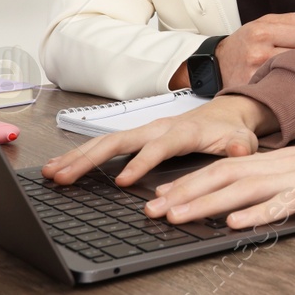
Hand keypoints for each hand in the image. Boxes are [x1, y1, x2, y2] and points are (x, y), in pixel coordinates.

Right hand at [41, 94, 274, 185]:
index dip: (141, 163)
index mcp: (182, 131)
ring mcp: (143, 131)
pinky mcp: (135, 137)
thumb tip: (240, 149)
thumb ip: (241, 146)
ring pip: (104, 141)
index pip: (158, 147)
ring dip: (77, 157)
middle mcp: (157, 127)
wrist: (226, 113)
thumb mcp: (243, 139)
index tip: (122, 182)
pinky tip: (60, 168)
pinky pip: (104, 145)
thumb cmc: (231, 130)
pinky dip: (80, 155)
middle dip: (90, 159)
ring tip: (51, 173)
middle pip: (119, 141)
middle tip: (65, 177)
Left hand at [144, 127, 294, 228]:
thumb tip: (255, 203)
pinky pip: (287, 202)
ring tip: (177, 215)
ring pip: (248, 188)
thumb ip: (287, 186)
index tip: (160, 197)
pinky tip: (236, 224)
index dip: (191, 182)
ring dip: (209, 203)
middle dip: (186, 193)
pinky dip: (259, 213)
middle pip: (227, 176)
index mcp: (283, 160)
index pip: (228, 168)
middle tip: (151, 210)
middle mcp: (288, 164)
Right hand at [215, 13, 294, 88]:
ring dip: (287, 69)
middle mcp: (258, 53)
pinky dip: (280, 82)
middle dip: (292, 54)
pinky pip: (281, 85)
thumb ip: (290, 20)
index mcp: (260, 33)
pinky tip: (271, 79)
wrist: (217, 64)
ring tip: (275, 66)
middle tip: (277, 55)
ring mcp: (256, 74)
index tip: (284, 41)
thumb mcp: (262, 23)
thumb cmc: (244, 42)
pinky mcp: (255, 90)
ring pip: (292, 70)